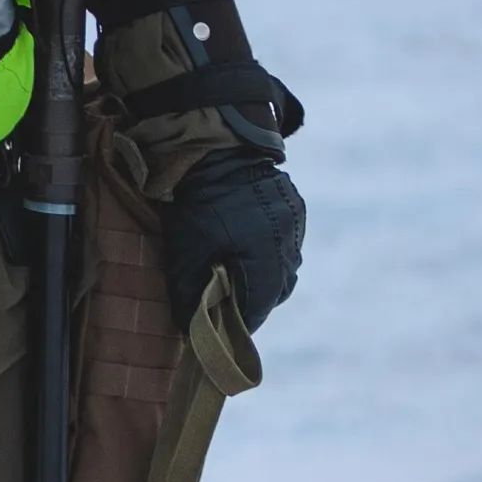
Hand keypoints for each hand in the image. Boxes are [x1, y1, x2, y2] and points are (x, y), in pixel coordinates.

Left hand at [162, 153, 303, 332]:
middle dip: (254, 300)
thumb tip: (188, 327)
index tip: (226, 330)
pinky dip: (269, 251)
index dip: (241, 322)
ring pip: (284, 266)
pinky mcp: (295, 208)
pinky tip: (247, 247)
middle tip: (229, 305)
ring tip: (237, 275)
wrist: (216, 151)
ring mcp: (296, 225)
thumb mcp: (186, 252)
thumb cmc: (197, 206)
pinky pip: (286, 242)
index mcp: (266, 258)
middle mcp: (289, 245)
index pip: (259, 306)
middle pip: (277, 288)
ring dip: (264, 275)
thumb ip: (189, 292)